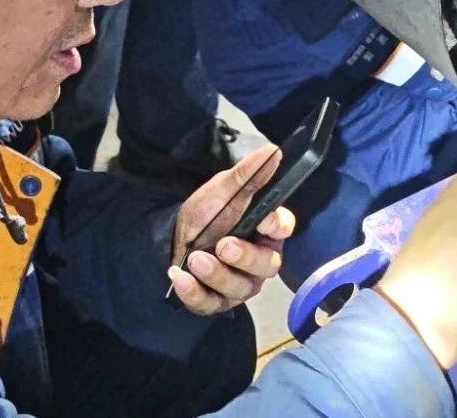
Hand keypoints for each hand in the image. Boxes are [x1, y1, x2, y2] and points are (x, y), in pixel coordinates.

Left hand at [169, 144, 295, 314]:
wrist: (173, 234)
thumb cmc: (207, 211)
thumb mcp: (224, 190)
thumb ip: (248, 175)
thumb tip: (273, 151)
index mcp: (266, 230)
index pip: (283, 228)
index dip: (277, 226)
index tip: (264, 221)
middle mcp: (259, 260)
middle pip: (267, 266)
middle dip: (245, 257)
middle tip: (223, 245)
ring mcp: (240, 284)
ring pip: (240, 288)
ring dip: (217, 274)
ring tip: (195, 258)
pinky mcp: (217, 301)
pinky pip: (211, 304)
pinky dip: (195, 293)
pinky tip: (180, 278)